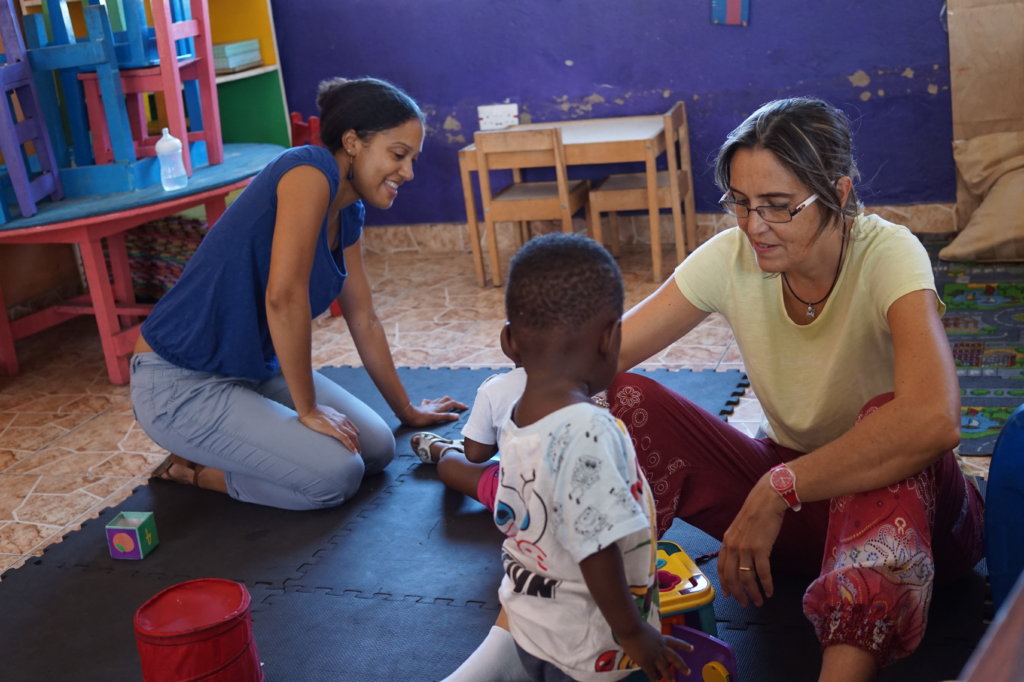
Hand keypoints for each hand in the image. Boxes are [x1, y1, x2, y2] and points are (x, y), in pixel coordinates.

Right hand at [299, 404, 360, 453]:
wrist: (309, 409)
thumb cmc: (314, 411)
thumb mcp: (327, 413)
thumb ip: (332, 418)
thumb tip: (330, 422)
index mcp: (341, 417)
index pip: (352, 428)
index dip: (355, 436)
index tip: (356, 443)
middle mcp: (342, 420)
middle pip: (354, 434)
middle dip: (358, 443)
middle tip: (359, 452)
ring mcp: (338, 425)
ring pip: (352, 437)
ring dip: (356, 446)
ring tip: (358, 454)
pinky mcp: (333, 429)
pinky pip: (345, 439)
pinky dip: (350, 445)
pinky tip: (353, 452)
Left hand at [399, 396, 467, 426]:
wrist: (407, 415)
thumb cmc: (420, 419)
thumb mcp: (434, 419)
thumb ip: (446, 417)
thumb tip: (457, 416)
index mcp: (439, 408)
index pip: (452, 404)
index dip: (460, 405)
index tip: (466, 407)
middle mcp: (434, 405)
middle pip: (446, 400)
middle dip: (453, 402)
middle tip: (458, 406)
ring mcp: (428, 405)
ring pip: (439, 400)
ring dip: (445, 401)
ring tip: (448, 404)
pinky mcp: (422, 407)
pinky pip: (428, 402)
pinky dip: (432, 402)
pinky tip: (430, 403)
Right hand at [618, 622, 691, 681]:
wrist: (630, 626)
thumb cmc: (633, 624)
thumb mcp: (646, 630)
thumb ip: (648, 638)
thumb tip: (644, 641)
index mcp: (661, 638)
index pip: (675, 642)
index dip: (684, 645)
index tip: (692, 649)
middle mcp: (660, 647)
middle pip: (674, 658)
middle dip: (682, 666)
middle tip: (688, 672)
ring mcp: (654, 655)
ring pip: (665, 668)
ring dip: (669, 676)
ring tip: (672, 681)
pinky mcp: (646, 661)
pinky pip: (651, 673)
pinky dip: (653, 678)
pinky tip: (655, 681)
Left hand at [717, 474, 786, 606]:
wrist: (767, 501)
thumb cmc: (756, 513)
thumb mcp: (739, 528)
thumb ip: (737, 542)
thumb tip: (740, 557)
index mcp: (726, 541)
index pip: (721, 567)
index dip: (724, 582)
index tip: (728, 594)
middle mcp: (733, 547)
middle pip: (732, 577)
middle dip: (738, 593)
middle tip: (744, 604)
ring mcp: (746, 549)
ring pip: (746, 578)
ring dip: (753, 593)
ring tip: (759, 601)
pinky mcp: (760, 549)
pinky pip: (762, 573)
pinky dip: (766, 584)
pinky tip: (770, 591)